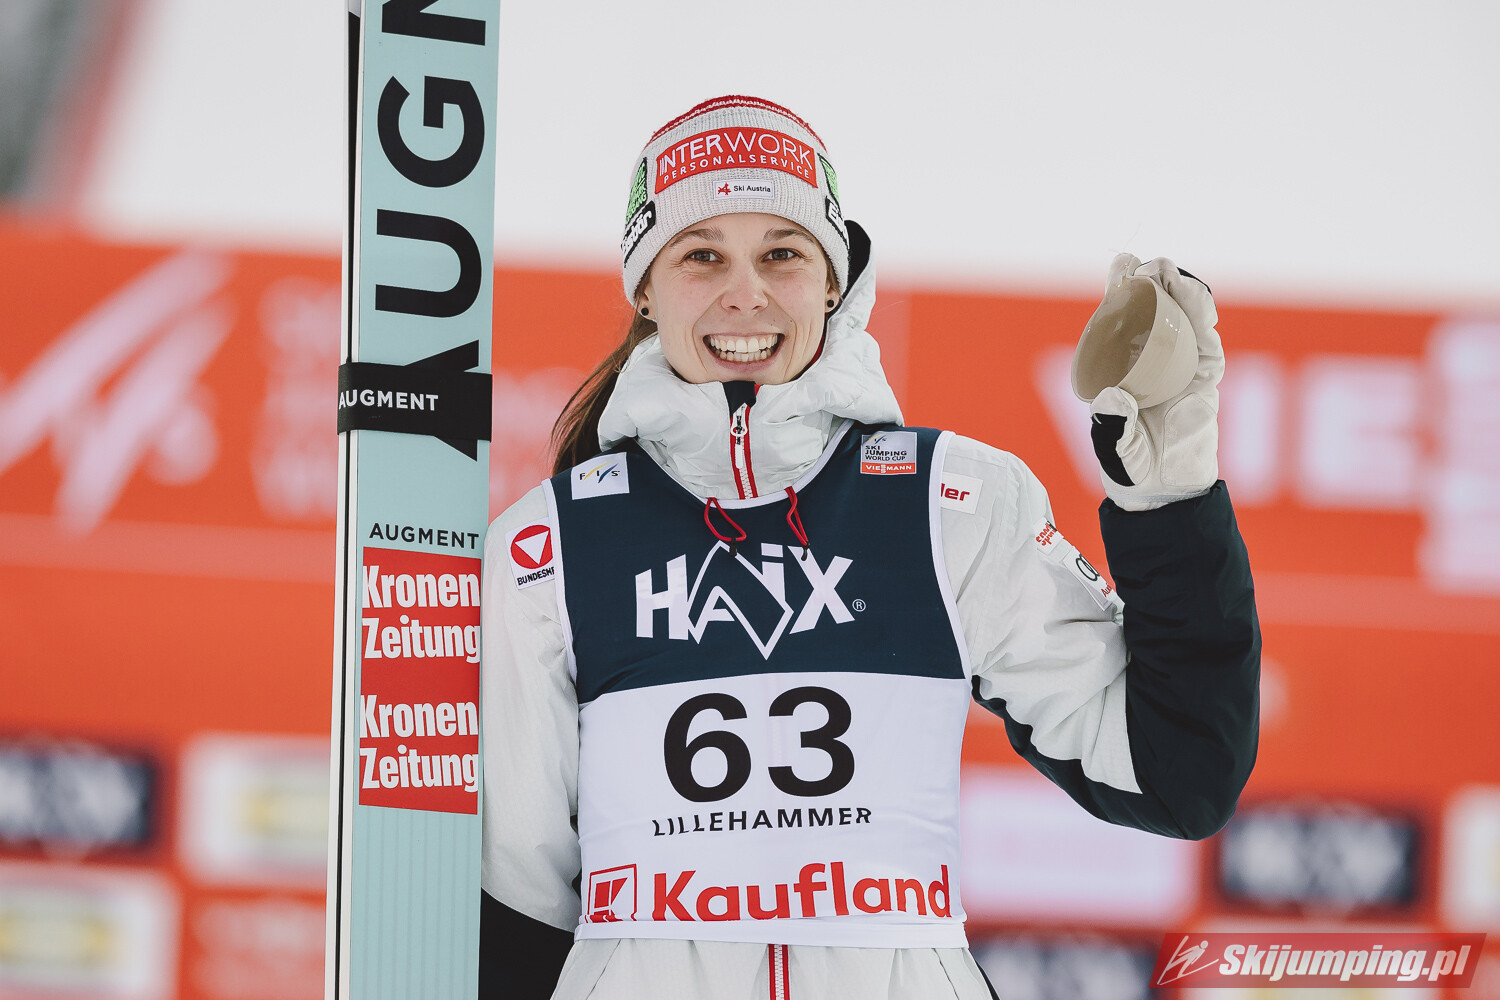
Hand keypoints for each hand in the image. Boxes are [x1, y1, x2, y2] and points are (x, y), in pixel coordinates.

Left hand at [1088, 254, 1222, 510]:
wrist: (1168, 494)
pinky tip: (1196, 298)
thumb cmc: (1132, 470)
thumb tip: (1112, 397)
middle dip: (1151, 281)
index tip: (1120, 264)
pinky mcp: (1206, 379)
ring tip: (1170, 271)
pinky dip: (1203, 318)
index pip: (1119, 322)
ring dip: (1179, 292)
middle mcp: (1149, 362)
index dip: (1120, 291)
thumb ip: (1112, 429)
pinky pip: (1207, 343)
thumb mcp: (1114, 449)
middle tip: (1145, 262)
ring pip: (1183, 320)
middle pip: (1152, 311)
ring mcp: (1180, 367)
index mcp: (1120, 369)